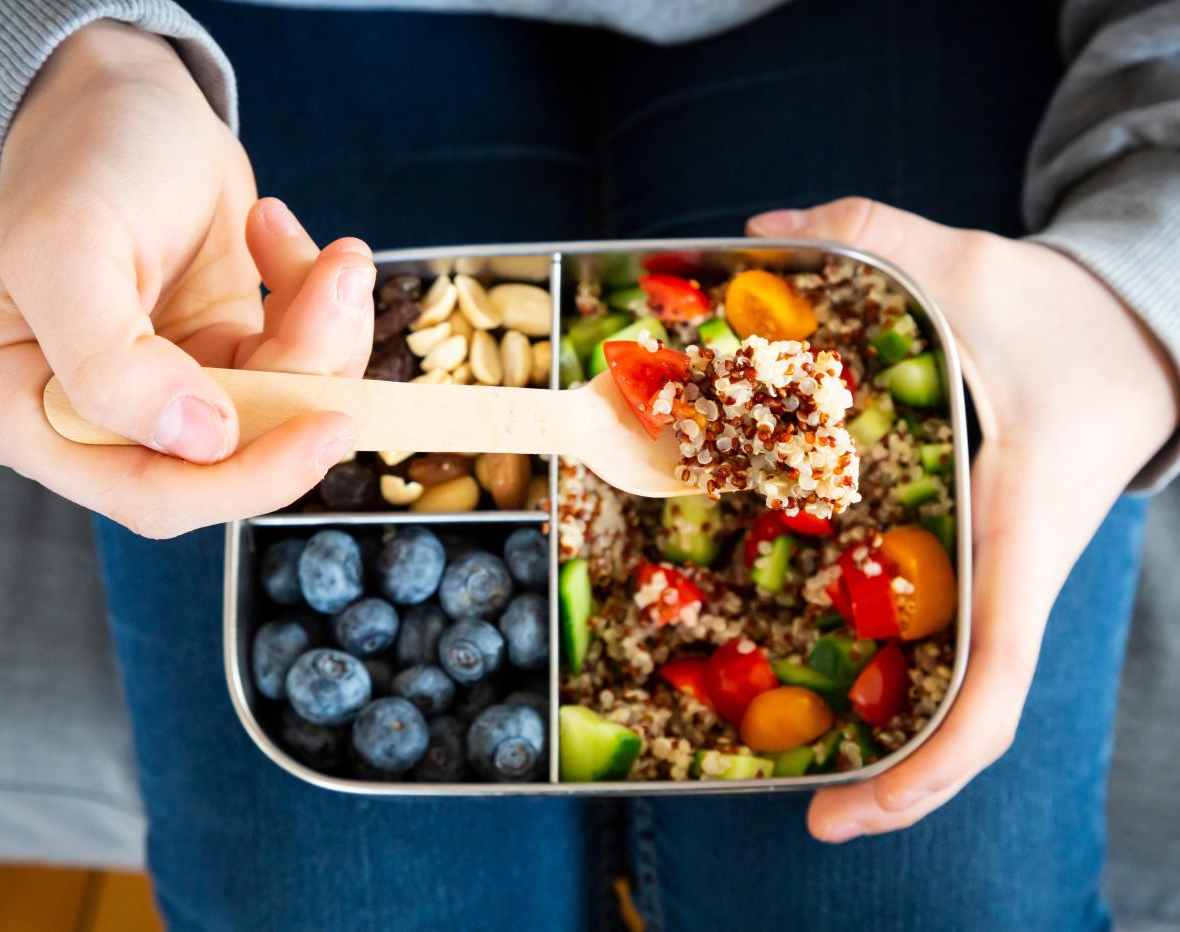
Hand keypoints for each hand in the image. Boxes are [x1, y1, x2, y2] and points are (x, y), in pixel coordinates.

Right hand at [0, 22, 375, 537]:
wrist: (128, 101)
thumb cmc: (83, 158)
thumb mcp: (71, 245)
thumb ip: (110, 363)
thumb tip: (201, 441)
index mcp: (17, 414)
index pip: (146, 492)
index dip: (247, 477)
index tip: (324, 420)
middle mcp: (91, 423)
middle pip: (232, 463)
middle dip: (306, 383)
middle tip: (342, 294)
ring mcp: (167, 398)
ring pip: (283, 415)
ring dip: (327, 333)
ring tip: (332, 256)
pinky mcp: (225, 366)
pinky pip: (300, 370)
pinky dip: (321, 308)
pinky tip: (282, 237)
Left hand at [747, 198, 1177, 841]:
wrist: (1137, 334)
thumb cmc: (1071, 319)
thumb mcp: (973, 266)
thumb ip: (872, 234)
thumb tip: (761, 230)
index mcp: (1020, 537)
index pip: (996, 686)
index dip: (930, 768)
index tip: (848, 813)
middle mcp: (1007, 579)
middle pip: (962, 718)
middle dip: (894, 782)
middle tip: (800, 812)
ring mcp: (992, 577)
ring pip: (949, 687)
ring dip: (887, 738)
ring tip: (790, 766)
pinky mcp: (976, 558)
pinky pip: (936, 633)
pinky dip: (888, 667)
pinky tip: (817, 661)